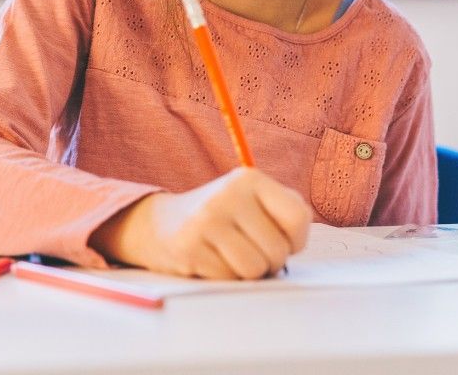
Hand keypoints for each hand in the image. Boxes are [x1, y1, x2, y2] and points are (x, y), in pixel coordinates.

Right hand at [89, 167, 311, 279]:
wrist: (160, 224)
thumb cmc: (221, 216)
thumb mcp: (252, 199)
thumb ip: (285, 211)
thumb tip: (295, 243)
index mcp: (250, 179)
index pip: (298, 217)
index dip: (297, 240)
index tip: (283, 241)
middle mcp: (228, 195)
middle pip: (277, 251)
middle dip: (270, 261)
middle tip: (251, 251)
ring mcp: (207, 221)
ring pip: (254, 269)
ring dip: (248, 272)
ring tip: (232, 256)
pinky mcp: (190, 248)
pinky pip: (228, 279)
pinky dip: (224, 277)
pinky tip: (210, 260)